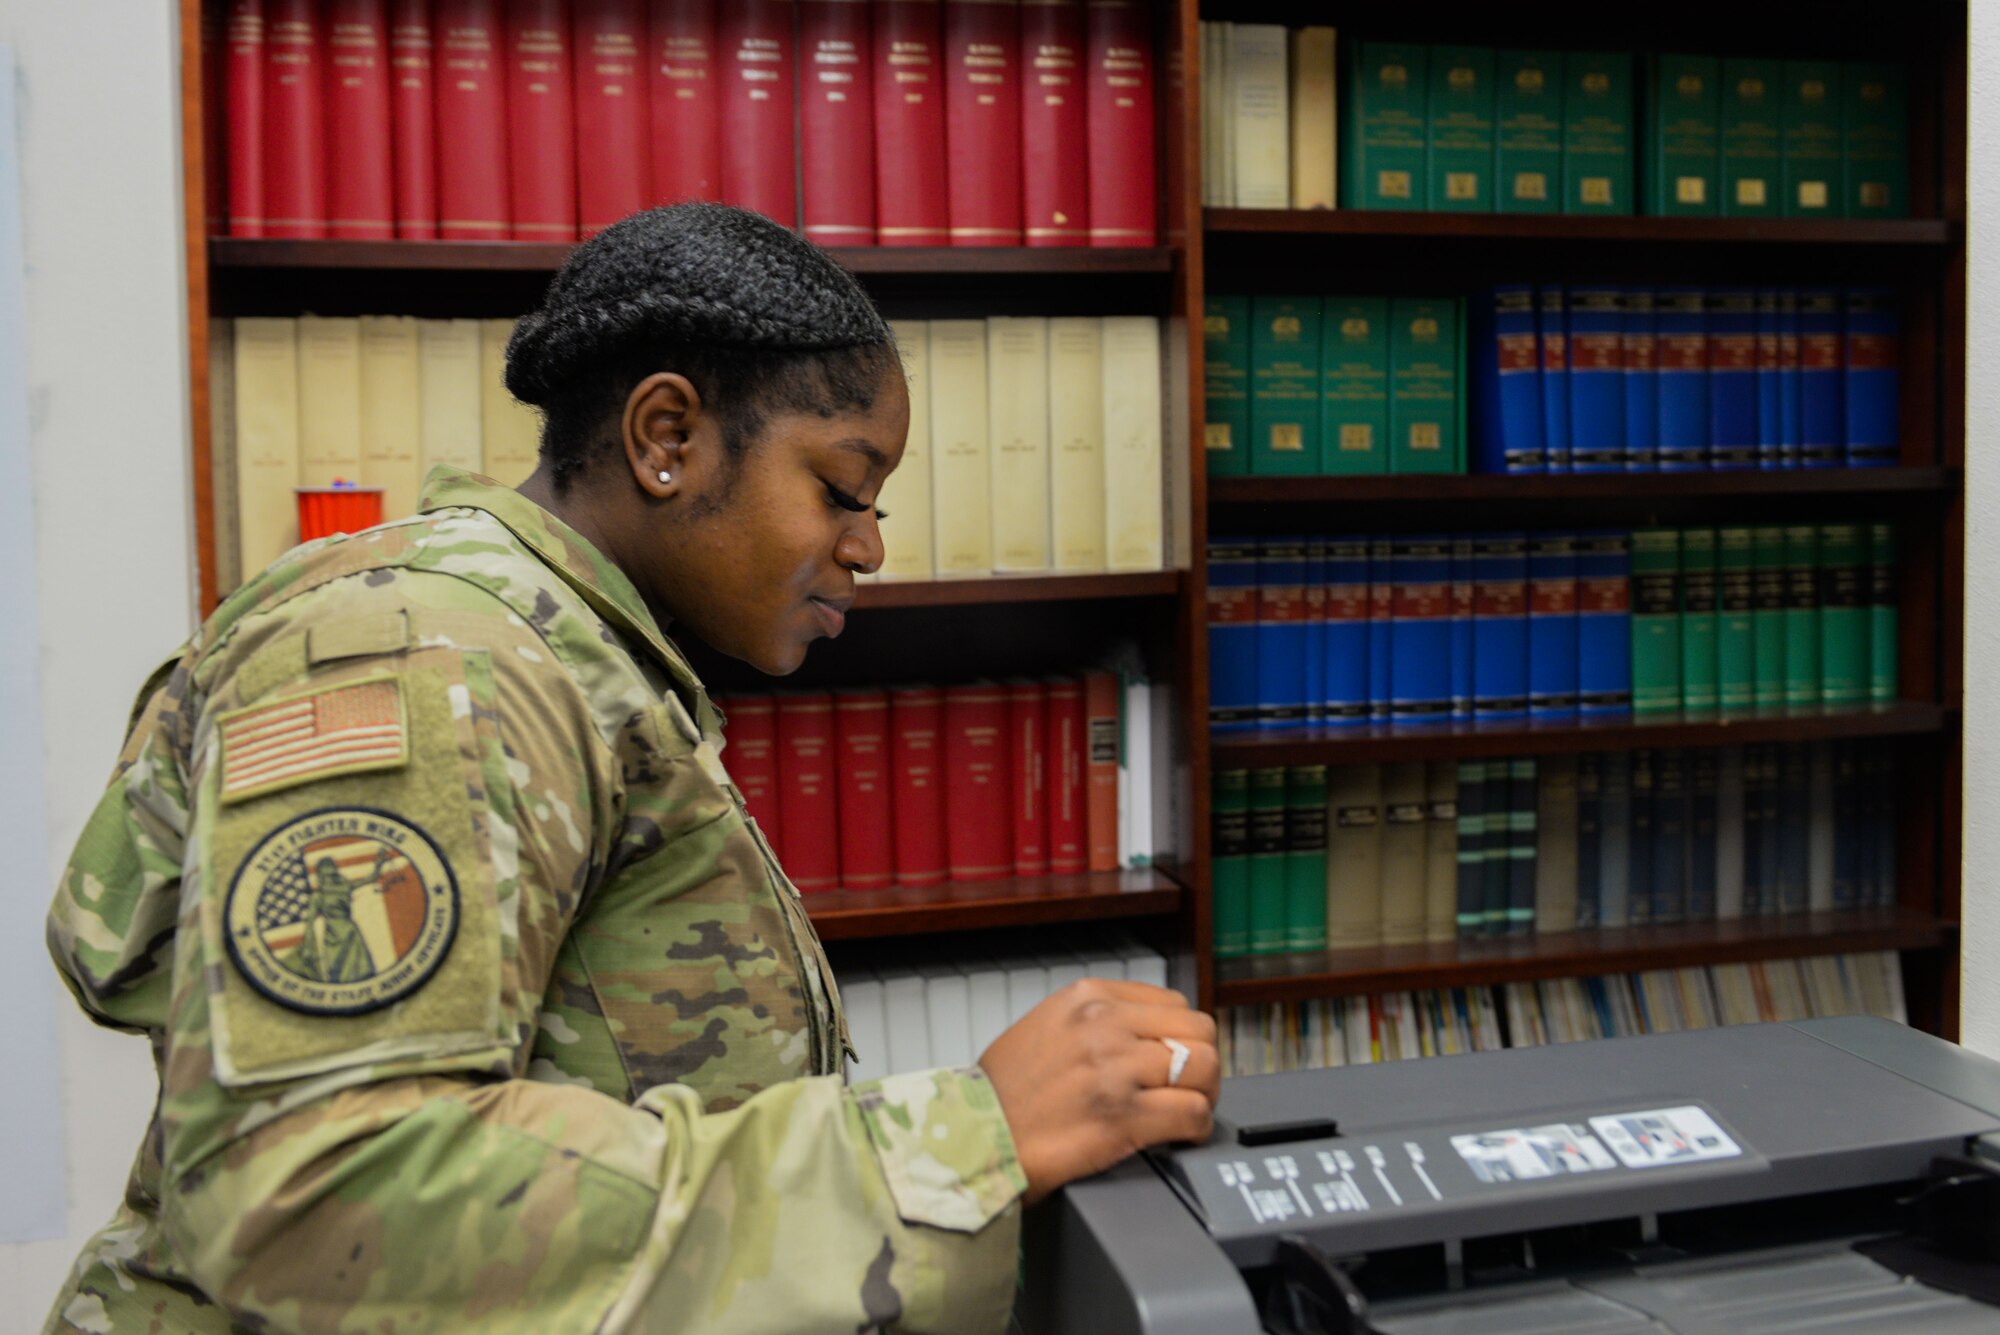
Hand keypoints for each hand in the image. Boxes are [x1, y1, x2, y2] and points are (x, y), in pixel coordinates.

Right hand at [978, 978, 1219, 1205]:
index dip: (1181, 1036)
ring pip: (1204, 1068)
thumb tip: (1142, 1033)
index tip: (1176, 1059)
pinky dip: (1196, 1128)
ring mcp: (1117, 1070)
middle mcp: (1106, 1026)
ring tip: (1188, 1110)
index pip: (1173, 1003)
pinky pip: (1192, 1113)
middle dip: (1201, 1063)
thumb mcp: (1044, 1026)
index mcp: (1088, 998)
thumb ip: (1094, 1021)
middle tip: (1190, 1088)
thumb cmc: (1003, 1094)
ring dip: (1203, 1094)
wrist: (973, 1139)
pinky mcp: (1124, 1117)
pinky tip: (1181, 1135)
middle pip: (1198, 1032)